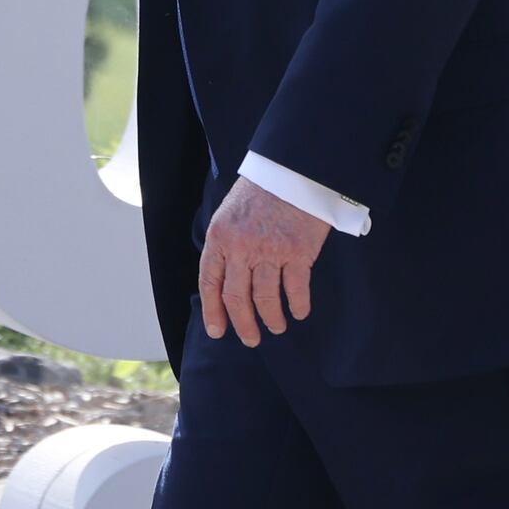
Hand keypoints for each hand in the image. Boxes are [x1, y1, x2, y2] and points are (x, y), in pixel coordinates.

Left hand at [196, 178, 331, 348]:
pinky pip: (295, 289)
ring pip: (265, 299)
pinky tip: (298, 312)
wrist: (294, 169)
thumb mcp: (229, 213)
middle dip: (243, 324)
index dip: (213, 311)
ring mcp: (270, 250)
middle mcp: (241, 247)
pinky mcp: (298, 252)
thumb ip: (225, 244)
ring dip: (271, 319)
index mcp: (220, 237)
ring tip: (276, 326)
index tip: (217, 331)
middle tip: (251, 339)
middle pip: (236, 297)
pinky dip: (297, 305)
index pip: (210, 282)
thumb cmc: (262, 191)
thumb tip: (223, 279)